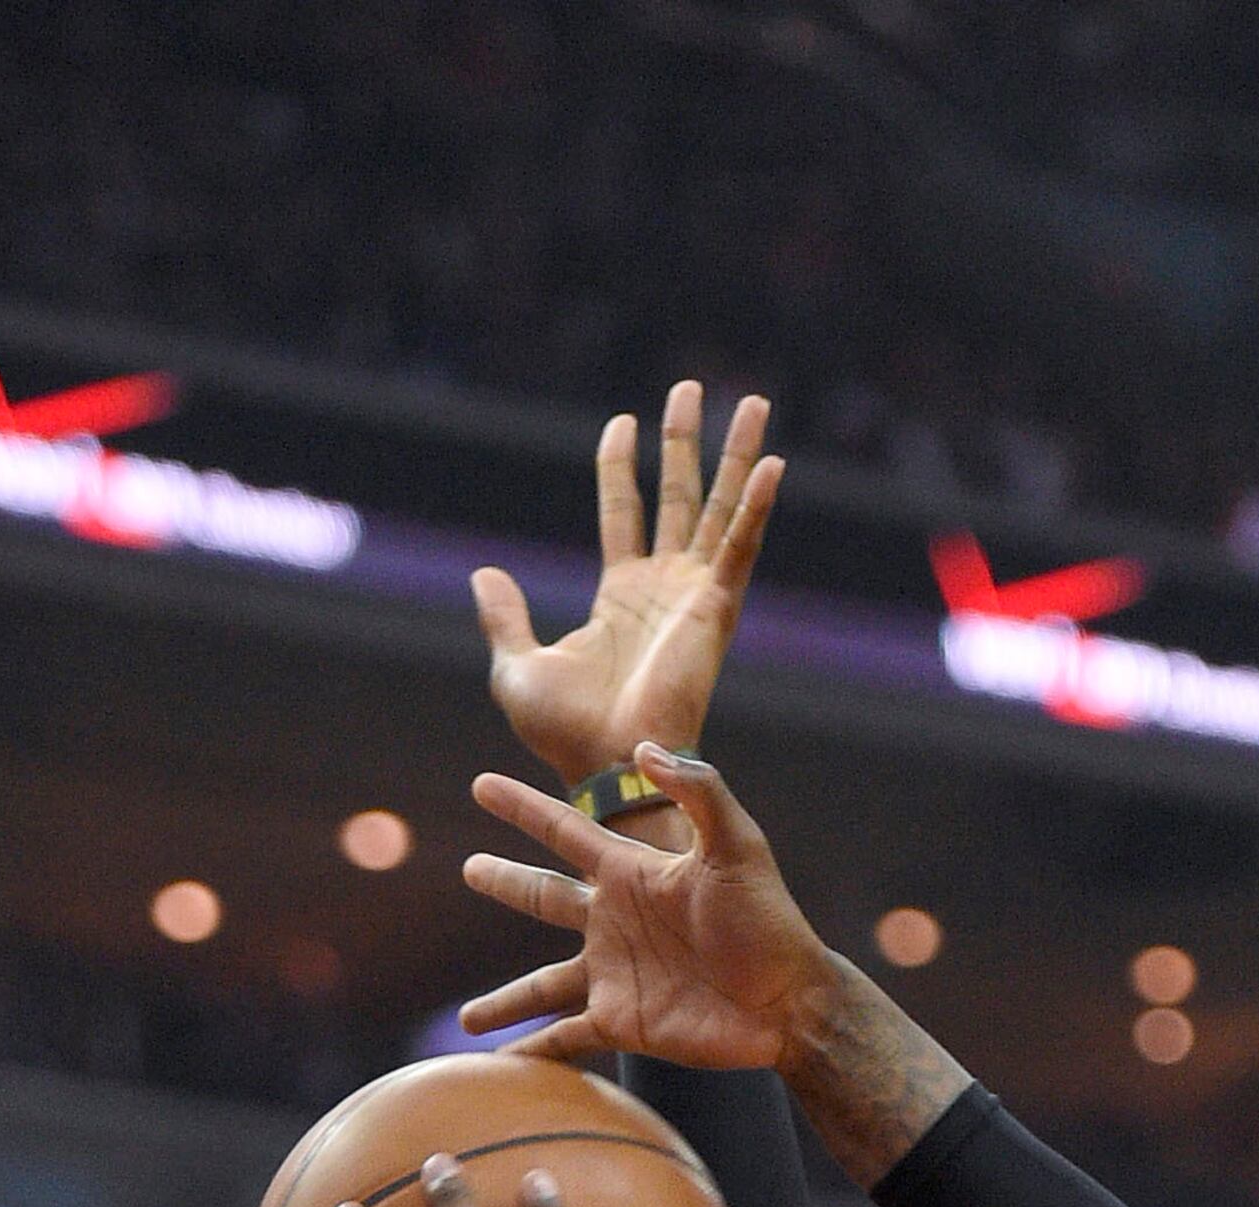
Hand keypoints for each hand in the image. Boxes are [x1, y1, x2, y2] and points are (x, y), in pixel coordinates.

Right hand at [457, 748, 831, 1074]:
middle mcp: (614, 922)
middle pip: (543, 898)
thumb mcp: (738, 845)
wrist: (788, 1001)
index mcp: (631, 874)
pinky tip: (500, 1068)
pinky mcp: (623, 1023)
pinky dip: (531, 1056)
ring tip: (468, 1019)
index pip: (563, 831)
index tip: (481, 786)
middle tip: (468, 869)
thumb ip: (699, 790)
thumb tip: (643, 749)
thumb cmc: (768, 921)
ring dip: (505, 1002)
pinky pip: (564, 1040)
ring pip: (542, 986)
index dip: (522, 808)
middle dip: (506, 883)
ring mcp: (614, 976)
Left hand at [471, 382, 780, 793]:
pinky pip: (740, 547)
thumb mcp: (515, 666)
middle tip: (689, 388)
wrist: (604, 765)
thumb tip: (484, 575)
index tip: (623, 422)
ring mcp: (694, 596)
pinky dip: (758, 506)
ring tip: (751, 400)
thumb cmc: (564, 735)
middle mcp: (664, 589)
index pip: (624, 511)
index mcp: (621, 596)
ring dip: (737, 455)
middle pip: (681, 496)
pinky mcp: (715, 610)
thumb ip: (504, 618)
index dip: (621, 466)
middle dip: (685, 441)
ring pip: (721, 509)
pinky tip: (775, 464)